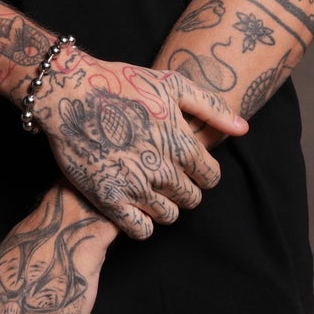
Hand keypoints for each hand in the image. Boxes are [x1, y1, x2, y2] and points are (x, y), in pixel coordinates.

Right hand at [35, 51, 247, 238]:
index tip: (187, 165)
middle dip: (184, 189)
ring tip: (148, 187)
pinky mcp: (108, 198)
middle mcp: (162, 168)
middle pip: (191, 199)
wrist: (70, 92)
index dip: (201, 172)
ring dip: (164, 206)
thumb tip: (243, 129)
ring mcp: (135, 186)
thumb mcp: (170, 84)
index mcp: (181, 143)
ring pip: (168, 216)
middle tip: (164, 174)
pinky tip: (133, 204)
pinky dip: (142, 223)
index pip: (210, 177)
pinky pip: (140, 230)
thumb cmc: (122, 84)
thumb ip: (210, 108)